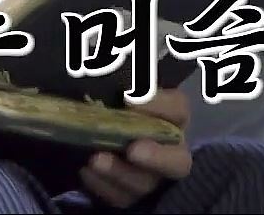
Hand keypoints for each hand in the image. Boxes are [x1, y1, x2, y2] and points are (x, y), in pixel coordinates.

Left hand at [80, 88, 191, 208]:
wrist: (95, 130)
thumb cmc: (110, 103)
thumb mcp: (116, 86)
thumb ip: (120, 76)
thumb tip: (107, 66)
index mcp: (171, 120)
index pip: (178, 109)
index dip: (159, 104)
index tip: (129, 97)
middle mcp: (169, 151)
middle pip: (177, 162)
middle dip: (157, 157)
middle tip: (134, 150)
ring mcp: (150, 176)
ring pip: (144, 183)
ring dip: (120, 173)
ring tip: (95, 160)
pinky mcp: (129, 193)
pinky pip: (119, 196)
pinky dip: (102, 185)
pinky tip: (85, 171)